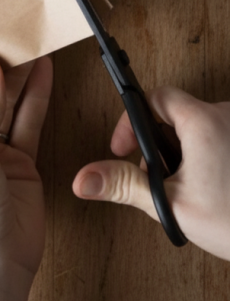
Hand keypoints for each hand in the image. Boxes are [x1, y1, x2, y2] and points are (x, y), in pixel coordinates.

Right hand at [72, 86, 229, 259]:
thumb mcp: (170, 204)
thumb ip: (124, 185)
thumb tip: (84, 179)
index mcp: (203, 122)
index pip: (158, 96)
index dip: (132, 119)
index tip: (126, 147)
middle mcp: (226, 116)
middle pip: (176, 114)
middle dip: (159, 144)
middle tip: (157, 177)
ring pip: (198, 129)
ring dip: (183, 153)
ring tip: (186, 188)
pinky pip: (219, 139)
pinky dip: (206, 158)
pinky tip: (210, 189)